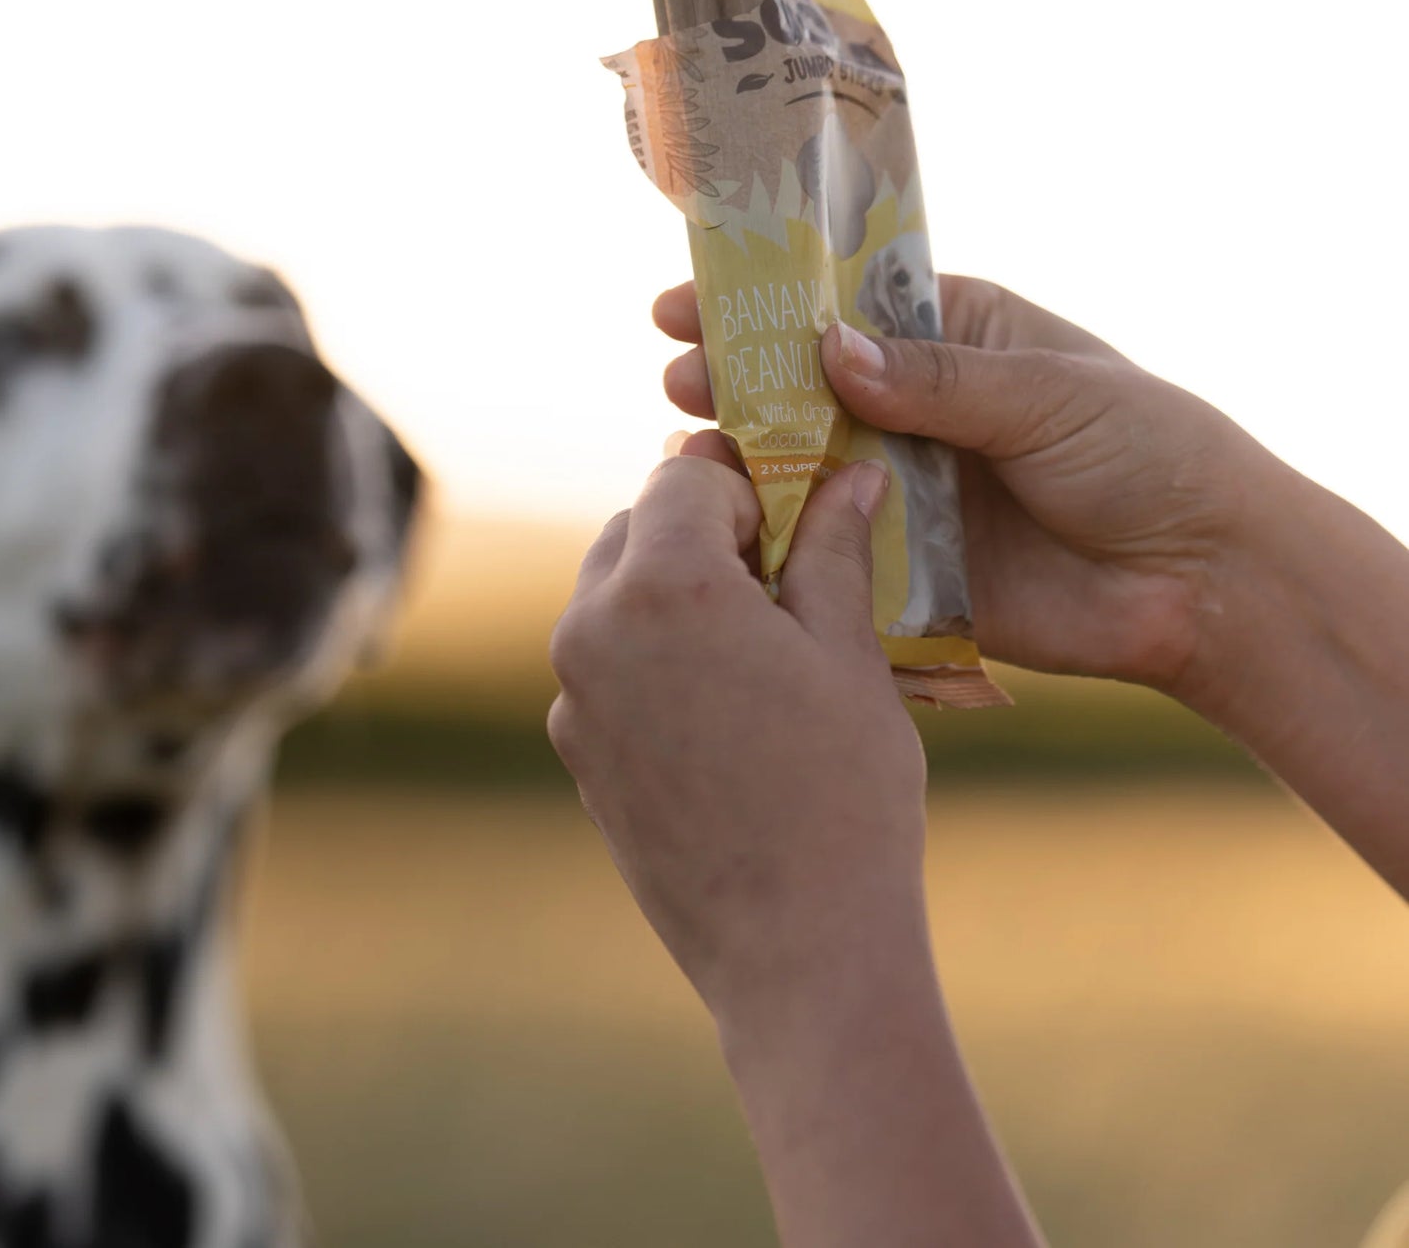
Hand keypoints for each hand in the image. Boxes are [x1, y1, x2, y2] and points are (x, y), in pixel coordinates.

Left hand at [548, 441, 1045, 1246]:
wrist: (797, 950)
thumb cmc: (842, 793)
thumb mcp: (850, 655)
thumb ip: (833, 547)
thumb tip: (853, 473)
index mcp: (662, 587)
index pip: (683, 477)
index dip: (746, 482)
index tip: (794, 515)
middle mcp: (591, 630)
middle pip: (636, 529)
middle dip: (703, 534)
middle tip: (782, 580)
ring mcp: (572, 697)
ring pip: (614, 596)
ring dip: (674, 593)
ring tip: (757, 646)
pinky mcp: (574, 751)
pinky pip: (605, 665)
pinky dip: (652, 655)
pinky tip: (722, 709)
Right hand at [654, 275, 1275, 690]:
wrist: (1201, 580)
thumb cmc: (1146, 453)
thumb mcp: (1046, 391)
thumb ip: (939, 380)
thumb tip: (830, 351)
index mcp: (958, 340)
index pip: (846, 307)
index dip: (770, 303)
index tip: (689, 302)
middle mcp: (922, 412)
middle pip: (811, 387)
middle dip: (742, 378)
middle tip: (680, 377)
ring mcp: (909, 490)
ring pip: (809, 466)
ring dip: (748, 456)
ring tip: (688, 448)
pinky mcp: (907, 568)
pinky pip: (832, 548)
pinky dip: (781, 538)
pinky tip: (728, 526)